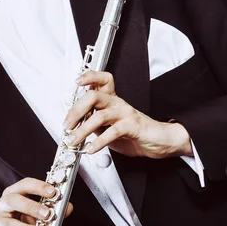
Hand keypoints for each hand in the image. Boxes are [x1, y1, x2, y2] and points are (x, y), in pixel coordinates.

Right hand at [0, 178, 72, 225]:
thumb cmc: (26, 223)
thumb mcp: (40, 215)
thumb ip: (54, 210)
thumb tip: (68, 207)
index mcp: (14, 194)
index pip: (24, 184)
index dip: (38, 186)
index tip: (53, 192)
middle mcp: (3, 205)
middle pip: (13, 200)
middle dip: (32, 206)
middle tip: (47, 214)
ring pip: (9, 223)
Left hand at [63, 71, 192, 158]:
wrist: (159, 140)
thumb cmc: (134, 133)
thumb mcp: (108, 127)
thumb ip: (93, 124)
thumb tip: (74, 126)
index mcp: (112, 100)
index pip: (102, 80)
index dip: (89, 77)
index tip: (77, 82)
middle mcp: (118, 103)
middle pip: (93, 96)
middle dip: (76, 110)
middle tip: (67, 125)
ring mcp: (125, 113)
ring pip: (99, 115)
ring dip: (82, 130)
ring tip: (74, 141)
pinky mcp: (132, 126)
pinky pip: (112, 132)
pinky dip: (99, 142)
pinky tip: (92, 149)